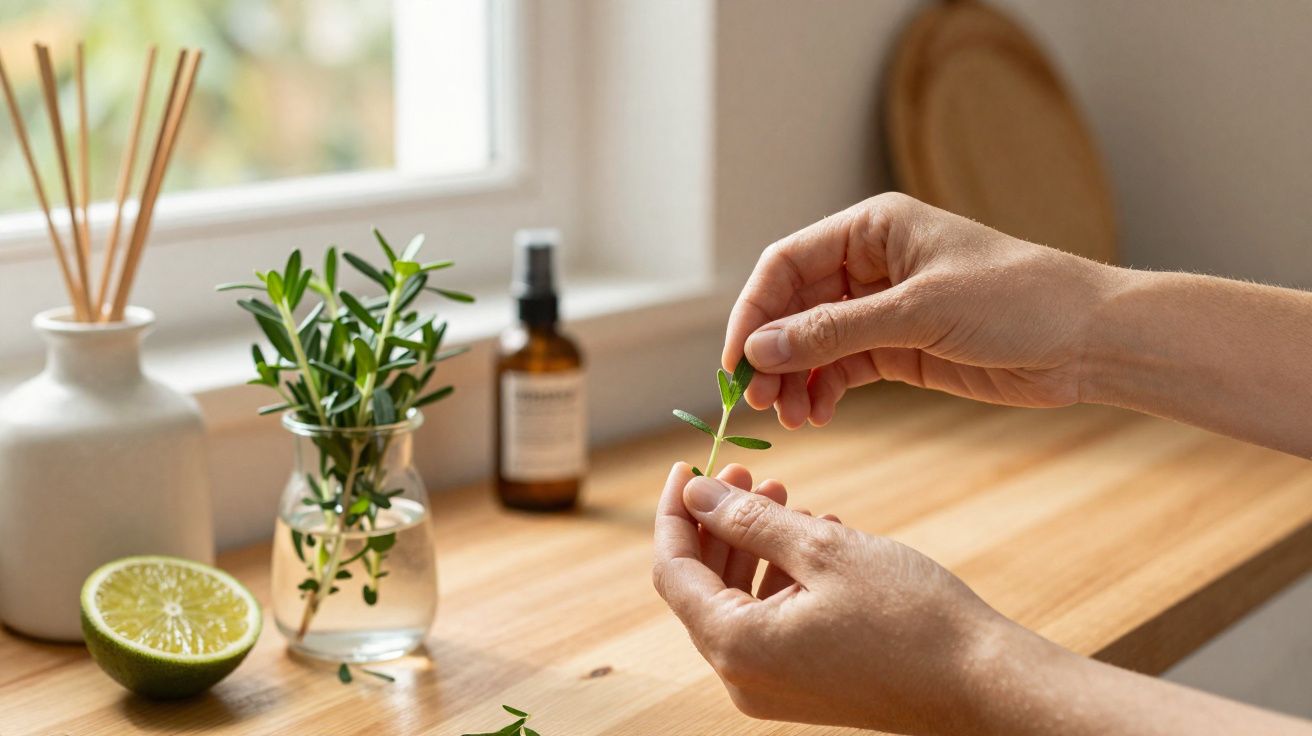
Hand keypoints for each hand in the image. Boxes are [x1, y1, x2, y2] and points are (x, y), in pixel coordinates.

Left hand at [652, 462, 1020, 733]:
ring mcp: (771, 686)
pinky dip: (780, 575)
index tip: (688, 466)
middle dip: (718, 523)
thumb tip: (698, 495)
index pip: (673, 569)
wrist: (981, 684)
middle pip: (701, 586)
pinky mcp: (801, 684)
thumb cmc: (909, 616)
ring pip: (737, 599)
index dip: (675, 512)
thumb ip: (750, 521)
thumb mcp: (822, 549)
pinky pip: (769, 621)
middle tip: (747, 470)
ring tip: (787, 496)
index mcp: (736, 645)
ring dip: (753, 544)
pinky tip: (815, 536)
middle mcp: (742, 676)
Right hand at [723, 192, 1121, 427]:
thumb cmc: (1017, 300)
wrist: (1090, 340)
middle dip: (772, 352)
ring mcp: (884, 308)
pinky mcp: (900, 348)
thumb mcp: (919, 312)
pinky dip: (823, 391)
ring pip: (813, 343)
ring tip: (792, 417)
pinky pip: (842, 368)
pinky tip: (817, 415)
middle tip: (758, 400)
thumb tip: (760, 347)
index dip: (754, 311)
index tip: (737, 362)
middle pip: (793, 306)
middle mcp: (870, 264)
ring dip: (795, 378)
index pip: (787, 264)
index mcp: (872, 228)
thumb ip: (836, 331)